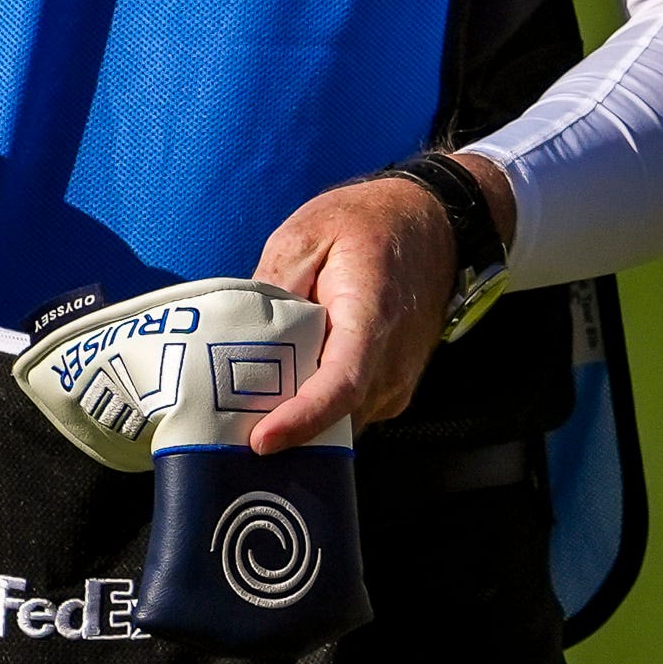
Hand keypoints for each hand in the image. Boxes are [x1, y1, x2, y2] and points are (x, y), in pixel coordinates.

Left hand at [247, 155, 514, 454]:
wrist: (430, 222)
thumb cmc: (369, 224)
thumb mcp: (308, 233)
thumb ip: (275, 284)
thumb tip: (242, 336)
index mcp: (371, 318)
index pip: (341, 386)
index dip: (301, 420)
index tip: (261, 441)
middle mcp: (394, 361)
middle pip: (337, 419)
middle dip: (287, 428)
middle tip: (232, 423)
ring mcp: (400, 379)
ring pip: (343, 424)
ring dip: (303, 420)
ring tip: (256, 402)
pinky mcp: (396, 386)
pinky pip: (352, 413)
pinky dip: (320, 410)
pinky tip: (293, 385)